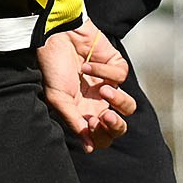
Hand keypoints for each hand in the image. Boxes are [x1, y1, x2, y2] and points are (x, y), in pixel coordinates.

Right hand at [39, 26, 134, 152]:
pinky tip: (86, 65)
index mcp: (84, 113)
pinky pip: (120, 75)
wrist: (54, 34)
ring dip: (118, 100)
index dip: (102, 136)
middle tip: (105, 116)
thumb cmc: (52, 67)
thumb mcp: (58, 98)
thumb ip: (75, 122)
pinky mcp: (116, 65)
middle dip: (116, 126)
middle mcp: (98, 102)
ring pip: (129, 106)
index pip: (102, 136)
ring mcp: (109, 84)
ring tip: (102, 90)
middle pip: (120, 126)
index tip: (92, 124)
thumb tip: (91, 148)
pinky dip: (103, 71)